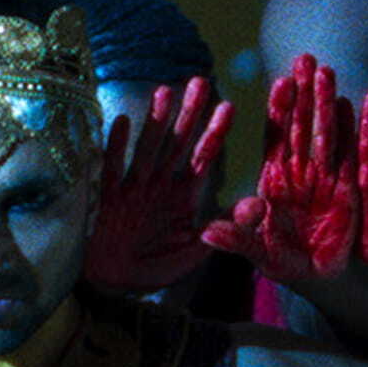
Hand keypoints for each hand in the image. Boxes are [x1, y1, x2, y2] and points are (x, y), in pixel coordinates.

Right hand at [85, 76, 232, 293]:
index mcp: (181, 195)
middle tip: (201, 82)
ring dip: (155, 121)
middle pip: (176, 143)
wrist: (109, 285)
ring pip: (146, 148)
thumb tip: (261, 203)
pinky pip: (111, 168)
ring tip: (166, 92)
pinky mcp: (106, 197)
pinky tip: (121, 122)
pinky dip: (116, 146)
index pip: (202, 158)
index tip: (228, 106)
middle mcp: (158, 184)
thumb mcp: (195, 250)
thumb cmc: (151, 268)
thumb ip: (226, 226)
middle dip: (188, 115)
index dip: (215, 133)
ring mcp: (131, 187)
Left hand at [201, 55, 356, 282]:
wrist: (320, 277)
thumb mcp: (260, 256)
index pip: (276, 137)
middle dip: (304, 93)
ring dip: (327, 102)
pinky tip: (357, 102)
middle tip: (305, 57)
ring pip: (326, 132)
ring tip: (327, 71)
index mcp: (275, 181)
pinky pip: (352, 154)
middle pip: (301, 125)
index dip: (279, 110)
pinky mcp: (350, 187)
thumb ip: (238, 240)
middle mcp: (300, 172)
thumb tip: (207, 232)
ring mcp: (326, 176)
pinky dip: (354, 130)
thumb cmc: (285, 263)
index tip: (280, 81)